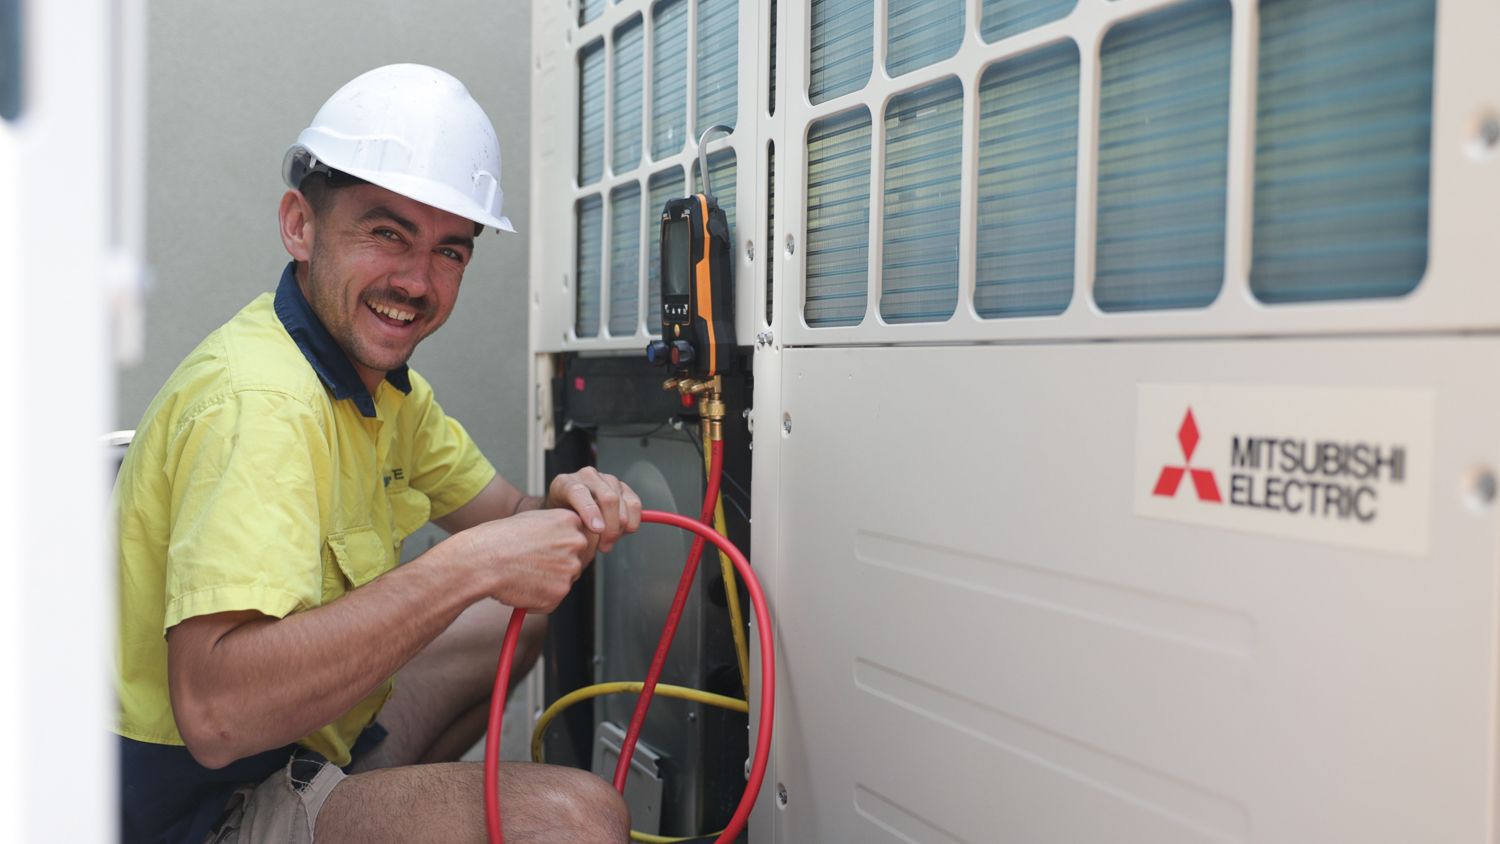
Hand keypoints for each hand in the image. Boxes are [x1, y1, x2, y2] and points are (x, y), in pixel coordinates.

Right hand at [459, 509, 598, 611]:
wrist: (482, 559)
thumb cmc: (498, 539)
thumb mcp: (532, 521)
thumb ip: (555, 530)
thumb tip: (566, 546)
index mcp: (570, 520)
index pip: (585, 538)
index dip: (569, 549)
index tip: (556, 555)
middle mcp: (576, 543)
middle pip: (579, 561)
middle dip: (561, 568)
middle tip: (534, 567)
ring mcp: (570, 568)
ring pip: (564, 582)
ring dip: (547, 584)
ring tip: (521, 574)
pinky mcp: (559, 592)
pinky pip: (552, 601)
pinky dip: (538, 601)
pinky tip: (520, 587)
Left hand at [545, 467, 642, 552]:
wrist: (568, 510)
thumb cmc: (562, 518)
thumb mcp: (558, 523)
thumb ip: (568, 527)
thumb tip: (584, 540)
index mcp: (566, 483)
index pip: (579, 492)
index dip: (590, 511)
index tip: (597, 529)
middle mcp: (587, 476)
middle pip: (607, 498)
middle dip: (610, 527)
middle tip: (605, 546)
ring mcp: (606, 479)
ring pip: (622, 502)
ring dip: (620, 527)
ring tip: (610, 542)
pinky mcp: (623, 487)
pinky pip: (634, 503)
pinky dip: (633, 520)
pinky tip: (623, 531)